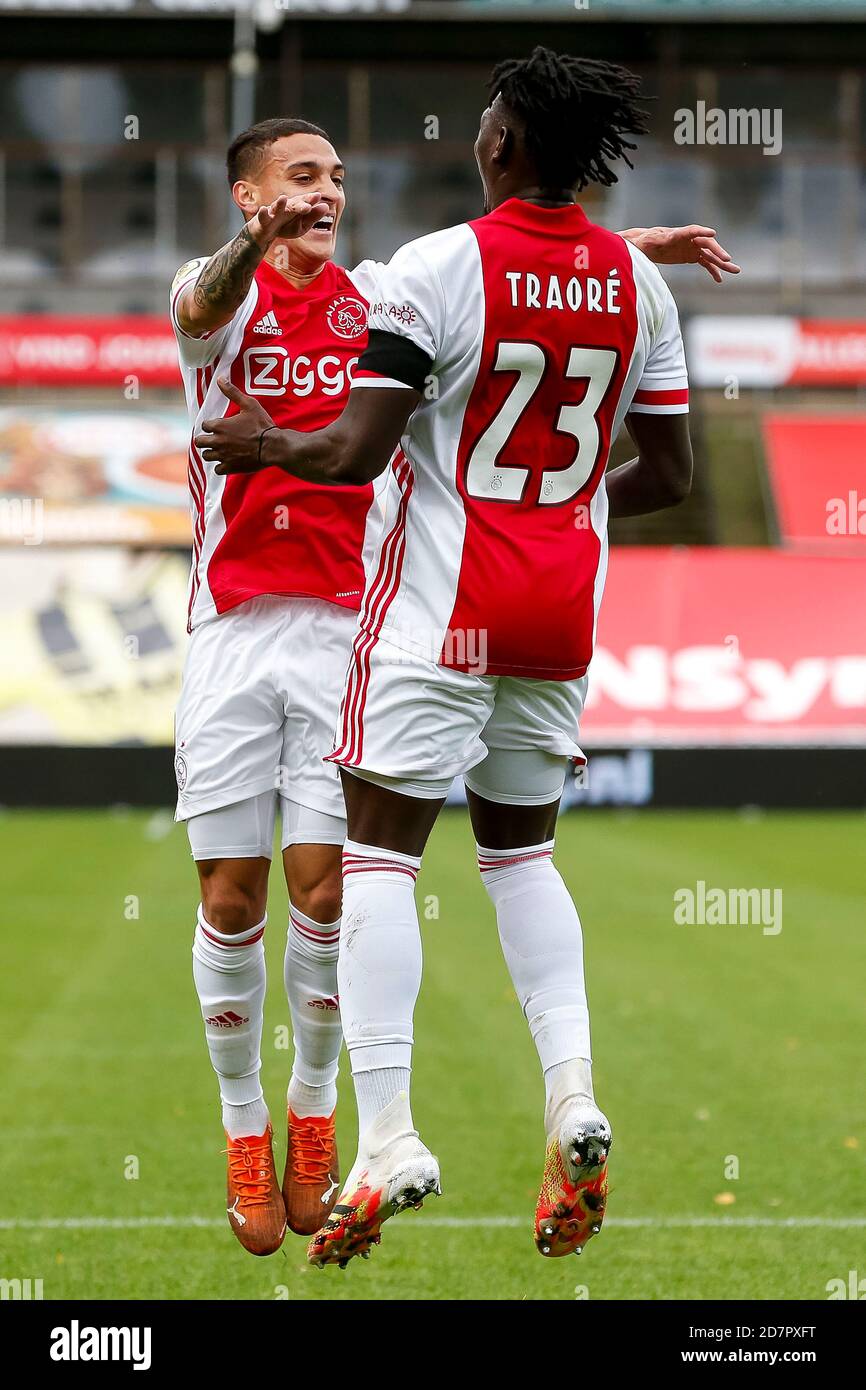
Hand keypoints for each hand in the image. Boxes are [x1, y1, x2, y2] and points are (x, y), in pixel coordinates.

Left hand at [195, 379, 276, 474]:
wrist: (272, 446)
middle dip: (204, 439)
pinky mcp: (230, 467)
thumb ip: (232, 392)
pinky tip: (227, 462)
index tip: (217, 426)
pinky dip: (220, 466)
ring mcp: (223, 456)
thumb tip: (220, 379)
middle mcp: (218, 441)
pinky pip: (217, 470)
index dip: (210, 425)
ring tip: (219, 450)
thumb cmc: (261, 425)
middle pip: (199, 442)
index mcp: (220, 426)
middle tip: (214, 439)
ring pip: (206, 456)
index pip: (204, 426)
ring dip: (211, 453)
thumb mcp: (249, 404)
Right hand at [247, 194, 329, 249]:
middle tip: (308, 204)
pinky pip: (262, 217)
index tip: (318, 196)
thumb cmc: (286, 226)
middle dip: (299, 204)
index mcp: (296, 208)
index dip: (310, 199)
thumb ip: (313, 217)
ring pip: (277, 208)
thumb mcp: (302, 225)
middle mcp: (285, 208)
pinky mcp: (263, 220)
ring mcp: (273, 213)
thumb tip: (326, 206)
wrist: (266, 233)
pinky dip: (262, 213)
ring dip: (280, 203)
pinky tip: (263, 209)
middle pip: (293, 205)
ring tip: (283, 198)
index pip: (304, 202)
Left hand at [624, 225, 740, 282]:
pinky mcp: (692, 256)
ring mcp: (693, 247)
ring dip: (722, 263)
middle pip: (707, 244)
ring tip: (736, 270)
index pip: (692, 230)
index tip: (712, 232)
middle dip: (718, 252)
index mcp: (677, 234)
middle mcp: (689, 239)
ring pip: (710, 255)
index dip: (702, 231)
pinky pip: (706, 264)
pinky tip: (719, 280)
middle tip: (728, 260)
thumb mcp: (646, 242)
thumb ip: (651, 242)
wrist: (646, 245)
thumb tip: (647, 240)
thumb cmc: (645, 242)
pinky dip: (713, 271)